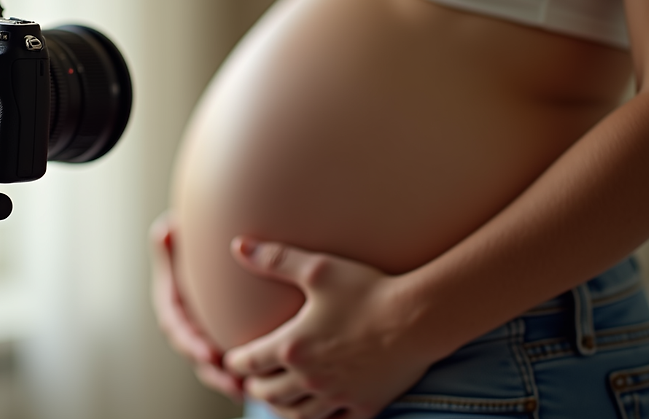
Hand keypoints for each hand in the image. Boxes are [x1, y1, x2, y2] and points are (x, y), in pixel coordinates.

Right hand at [149, 213, 243, 400]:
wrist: (213, 254)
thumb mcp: (176, 241)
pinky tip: (264, 382)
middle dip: (212, 370)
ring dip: (228, 379)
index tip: (208, 353)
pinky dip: (242, 373)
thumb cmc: (190, 243)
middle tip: (232, 380)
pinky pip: (229, 360)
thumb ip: (170, 242)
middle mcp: (186, 322)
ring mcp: (203, 333)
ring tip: (247, 390)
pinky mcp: (221, 338)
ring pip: (212, 364)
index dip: (191, 342)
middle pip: (195, 352)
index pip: (175, 326)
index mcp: (172, 303)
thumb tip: (163, 231)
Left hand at [223, 237, 435, 418]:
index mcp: (292, 347)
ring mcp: (338, 396)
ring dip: (282, 407)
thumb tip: (238, 246)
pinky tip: (319, 412)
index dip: (235, 362)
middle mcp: (310, 377)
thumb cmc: (368, 290)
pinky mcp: (365, 406)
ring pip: (298, 414)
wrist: (416, 318)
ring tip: (279, 400)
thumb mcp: (318, 269)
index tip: (232, 359)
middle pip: (269, 393)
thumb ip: (275, 259)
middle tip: (252, 381)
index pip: (249, 362)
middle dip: (255, 387)